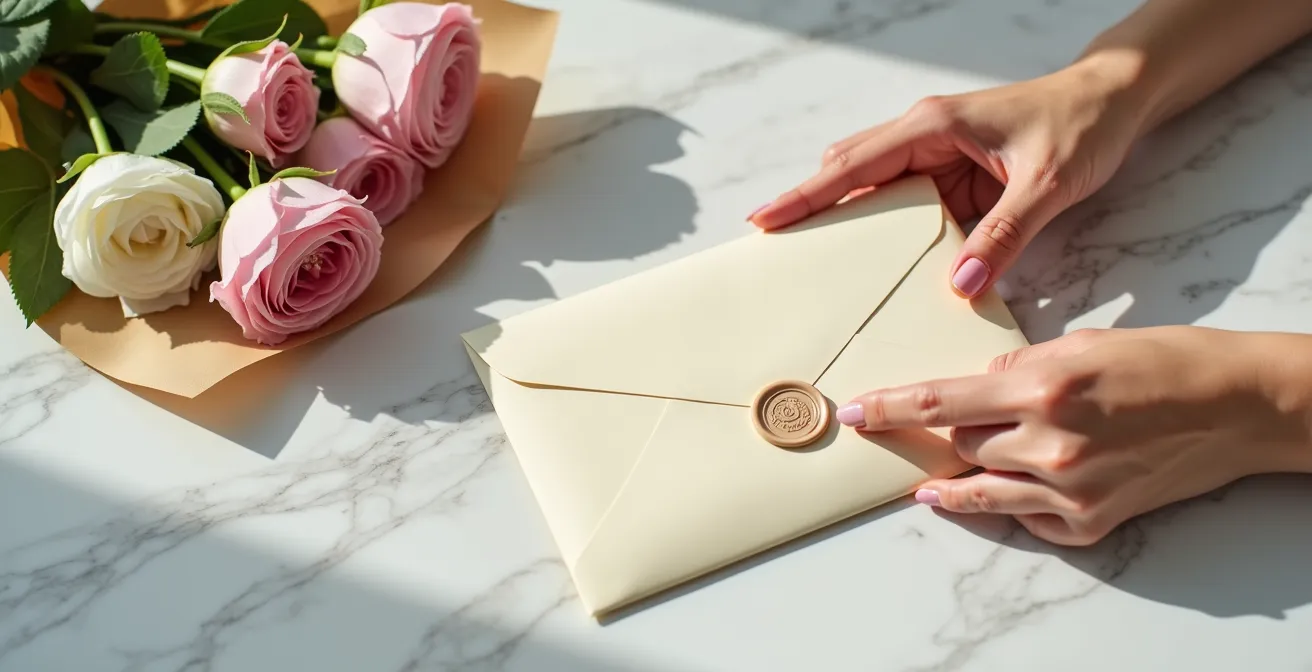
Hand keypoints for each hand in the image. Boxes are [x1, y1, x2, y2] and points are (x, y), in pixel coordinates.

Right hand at [748, 54, 1149, 298]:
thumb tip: (961, 284)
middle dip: (809, 206)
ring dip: (845, 219)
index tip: (766, 219)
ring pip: (872, 187)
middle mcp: (925, 136)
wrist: (1114, 101)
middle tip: (774, 246)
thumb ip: (1004, 236)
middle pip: (848, 172)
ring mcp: (937, 156)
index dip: (807, 194)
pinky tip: (878, 259)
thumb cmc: (1081, 124)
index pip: (853, 164)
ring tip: (813, 259)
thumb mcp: (1046, 184)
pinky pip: (906, 204)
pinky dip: (886, 229)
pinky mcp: (953, 176)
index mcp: (933, 126)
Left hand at [836, 327, 1311, 544]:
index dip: (889, 410)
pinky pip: (1029, 518)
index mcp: (1041, 387)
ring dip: (957, 480)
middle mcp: (1048, 443)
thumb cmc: (1164, 362)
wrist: (1237, 405)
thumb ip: (1019, 365)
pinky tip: (1011, 490)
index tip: (854, 415)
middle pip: (961, 444)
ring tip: (933, 484)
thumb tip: (978, 385)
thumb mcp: (1082, 344)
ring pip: (983, 487)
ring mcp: (1070, 489)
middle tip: (930, 429)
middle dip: (947, 433)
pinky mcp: (1092, 520)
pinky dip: (1016, 504)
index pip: (939, 402)